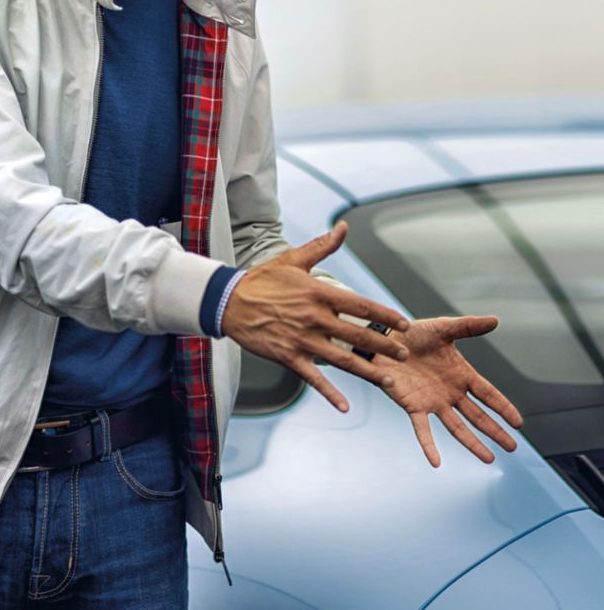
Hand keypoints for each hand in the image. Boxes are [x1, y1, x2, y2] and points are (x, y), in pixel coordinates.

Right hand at [223, 223, 410, 411]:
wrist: (229, 301)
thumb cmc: (262, 280)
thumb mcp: (293, 260)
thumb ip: (322, 246)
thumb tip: (343, 227)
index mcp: (318, 293)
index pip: (360, 305)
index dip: (384, 315)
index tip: (403, 323)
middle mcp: (314, 318)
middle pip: (357, 335)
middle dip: (384, 346)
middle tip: (404, 354)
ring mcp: (301, 339)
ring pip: (342, 359)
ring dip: (367, 370)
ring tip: (388, 379)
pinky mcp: (288, 356)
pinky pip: (313, 378)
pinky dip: (329, 393)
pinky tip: (344, 406)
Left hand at [373, 316, 523, 465]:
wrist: (383, 338)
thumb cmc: (413, 333)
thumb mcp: (443, 328)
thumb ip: (468, 326)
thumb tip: (495, 320)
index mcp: (460, 374)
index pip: (487, 394)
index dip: (503, 407)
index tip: (518, 423)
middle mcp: (450, 392)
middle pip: (477, 415)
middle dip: (494, 430)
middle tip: (512, 447)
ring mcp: (432, 401)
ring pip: (456, 427)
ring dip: (472, 443)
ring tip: (489, 458)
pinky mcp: (412, 406)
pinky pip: (422, 429)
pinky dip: (428, 445)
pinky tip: (435, 462)